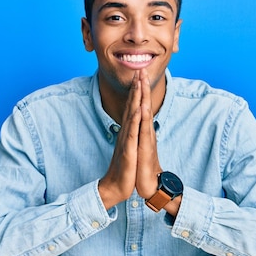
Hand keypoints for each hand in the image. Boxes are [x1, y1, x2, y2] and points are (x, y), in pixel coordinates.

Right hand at [98, 70, 161, 208]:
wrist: (115, 186)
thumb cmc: (124, 169)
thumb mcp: (130, 148)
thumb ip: (131, 135)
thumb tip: (133, 125)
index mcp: (128, 131)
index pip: (132, 107)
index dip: (136, 91)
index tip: (140, 75)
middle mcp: (126, 132)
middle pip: (131, 106)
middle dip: (136, 87)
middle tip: (139, 69)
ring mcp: (126, 140)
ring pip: (131, 115)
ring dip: (135, 98)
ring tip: (139, 82)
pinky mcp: (127, 150)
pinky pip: (131, 132)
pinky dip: (135, 120)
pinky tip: (138, 109)